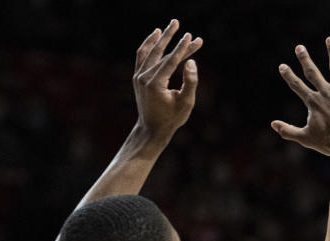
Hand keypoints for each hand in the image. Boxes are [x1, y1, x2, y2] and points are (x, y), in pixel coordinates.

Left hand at [133, 19, 202, 140]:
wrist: (152, 129)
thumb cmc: (172, 118)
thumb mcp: (186, 103)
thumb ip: (190, 82)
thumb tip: (191, 62)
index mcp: (155, 84)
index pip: (171, 60)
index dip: (182, 48)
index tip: (191, 37)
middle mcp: (143, 77)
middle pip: (159, 52)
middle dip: (170, 36)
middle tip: (177, 22)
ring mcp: (138, 76)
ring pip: (150, 52)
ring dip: (160, 38)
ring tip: (169, 26)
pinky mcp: (137, 77)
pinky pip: (142, 56)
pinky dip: (148, 45)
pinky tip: (155, 36)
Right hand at [271, 37, 329, 156]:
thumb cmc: (329, 142)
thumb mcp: (306, 138)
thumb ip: (288, 131)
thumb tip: (272, 124)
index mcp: (314, 102)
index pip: (297, 86)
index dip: (289, 76)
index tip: (283, 66)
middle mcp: (327, 93)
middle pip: (313, 72)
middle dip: (305, 59)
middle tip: (300, 47)